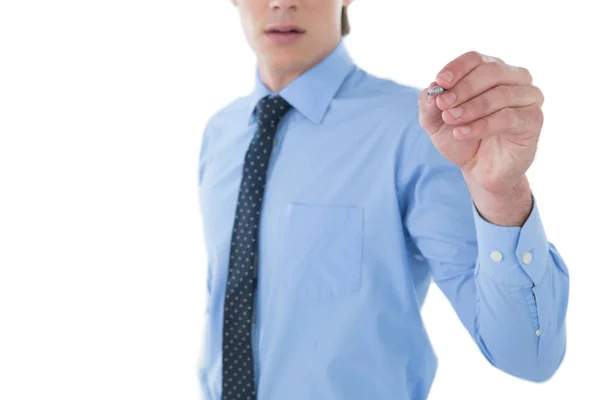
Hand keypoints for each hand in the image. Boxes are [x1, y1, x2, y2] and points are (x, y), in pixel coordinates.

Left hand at [417, 51, 544, 194]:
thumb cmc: (460, 138)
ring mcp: (528, 98)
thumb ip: (429, 104)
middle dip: (463, 88)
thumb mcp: (435, 122)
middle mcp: (514, 79)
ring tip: (450, 119)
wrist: (479, 170)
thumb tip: (432, 88)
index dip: (457, 68)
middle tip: (443, 104)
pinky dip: (482, 125)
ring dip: (471, 107)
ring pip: (501, 94)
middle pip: (491, 71)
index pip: (475, 59)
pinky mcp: (533, 120)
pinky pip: (509, 117)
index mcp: (490, 71)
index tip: (440, 82)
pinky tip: (462, 133)